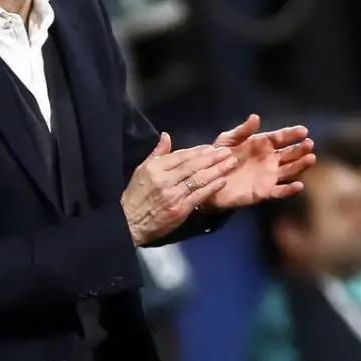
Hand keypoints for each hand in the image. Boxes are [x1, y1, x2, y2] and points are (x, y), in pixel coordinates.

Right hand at [122, 133, 236, 246]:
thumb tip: (166, 136)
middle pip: (193, 166)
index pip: (181, 156)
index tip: (212, 147)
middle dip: (212, 157)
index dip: (198, 151)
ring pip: (199, 179)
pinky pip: (199, 195)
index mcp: (155, 168)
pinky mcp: (180, 209)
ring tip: (230, 163)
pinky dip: (212, 188)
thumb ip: (157, 153)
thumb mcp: (141, 170)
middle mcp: (165, 179)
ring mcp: (174, 194)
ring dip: (217, 170)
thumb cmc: (135, 196)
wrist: (129, 223)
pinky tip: (222, 181)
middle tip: (227, 151)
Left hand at [205, 114, 315, 209]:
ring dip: (301, 165)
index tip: (303, 131)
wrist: (209, 180)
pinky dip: (290, 190)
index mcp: (262, 144)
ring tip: (311, 158)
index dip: (291, 134)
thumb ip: (243, 130)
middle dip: (300, 149)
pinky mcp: (264, 192)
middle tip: (309, 144)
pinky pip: (280, 191)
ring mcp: (268, 176)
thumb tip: (256, 117)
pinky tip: (299, 185)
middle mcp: (269, 159)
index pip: (280, 137)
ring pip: (289, 170)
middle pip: (289, 154)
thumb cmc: (218, 156)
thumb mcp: (228, 140)